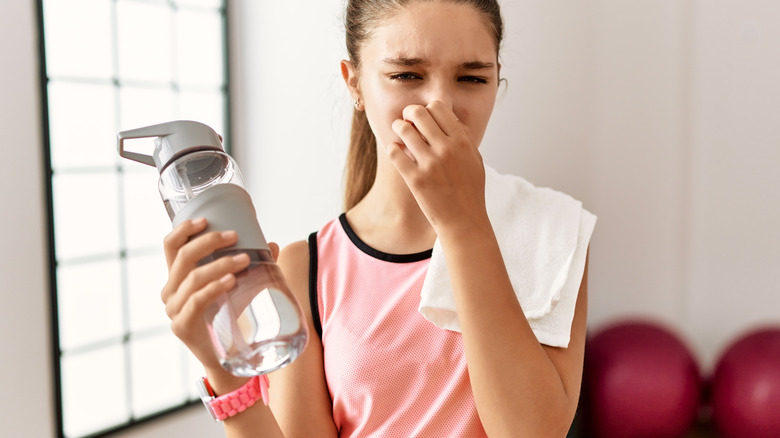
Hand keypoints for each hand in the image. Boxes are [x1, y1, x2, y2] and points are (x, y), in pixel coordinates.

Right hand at [160, 218, 279, 373]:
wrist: (230, 360)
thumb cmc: (232, 318)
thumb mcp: (238, 287)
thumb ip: (252, 266)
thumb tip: (271, 244)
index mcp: (178, 278)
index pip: (170, 246)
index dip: (184, 230)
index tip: (206, 219)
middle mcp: (170, 292)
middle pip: (183, 257)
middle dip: (210, 242)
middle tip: (235, 236)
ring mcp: (174, 310)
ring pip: (192, 277)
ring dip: (220, 264)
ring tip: (244, 260)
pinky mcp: (182, 326)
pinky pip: (196, 301)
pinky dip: (214, 287)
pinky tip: (230, 280)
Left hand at [388, 101, 488, 235]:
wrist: (464, 221)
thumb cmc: (470, 190)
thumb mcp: (475, 159)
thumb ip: (464, 137)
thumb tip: (450, 118)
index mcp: (462, 141)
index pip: (437, 107)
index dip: (427, 109)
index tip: (423, 119)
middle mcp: (446, 149)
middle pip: (418, 113)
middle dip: (408, 114)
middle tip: (406, 121)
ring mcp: (430, 164)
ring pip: (403, 129)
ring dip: (397, 128)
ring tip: (398, 133)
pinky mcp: (415, 179)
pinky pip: (395, 152)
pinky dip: (392, 148)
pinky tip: (396, 152)